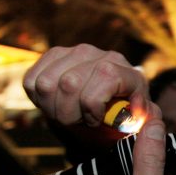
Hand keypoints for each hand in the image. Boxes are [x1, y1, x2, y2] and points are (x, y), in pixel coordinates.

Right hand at [23, 44, 149, 125]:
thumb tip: (137, 108)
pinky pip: (31, 79)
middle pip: (69, 84)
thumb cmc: (121, 119)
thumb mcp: (138, 122)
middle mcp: (101, 55)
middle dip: (69, 114)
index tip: (94, 121)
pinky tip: (54, 104)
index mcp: (127, 71)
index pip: (106, 76)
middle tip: (77, 122)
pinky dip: (37, 99)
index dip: (93, 105)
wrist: (108, 109)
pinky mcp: (54, 56)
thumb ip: (144, 117)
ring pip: (46, 83)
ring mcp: (76, 52)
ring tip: (66, 114)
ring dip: (51, 108)